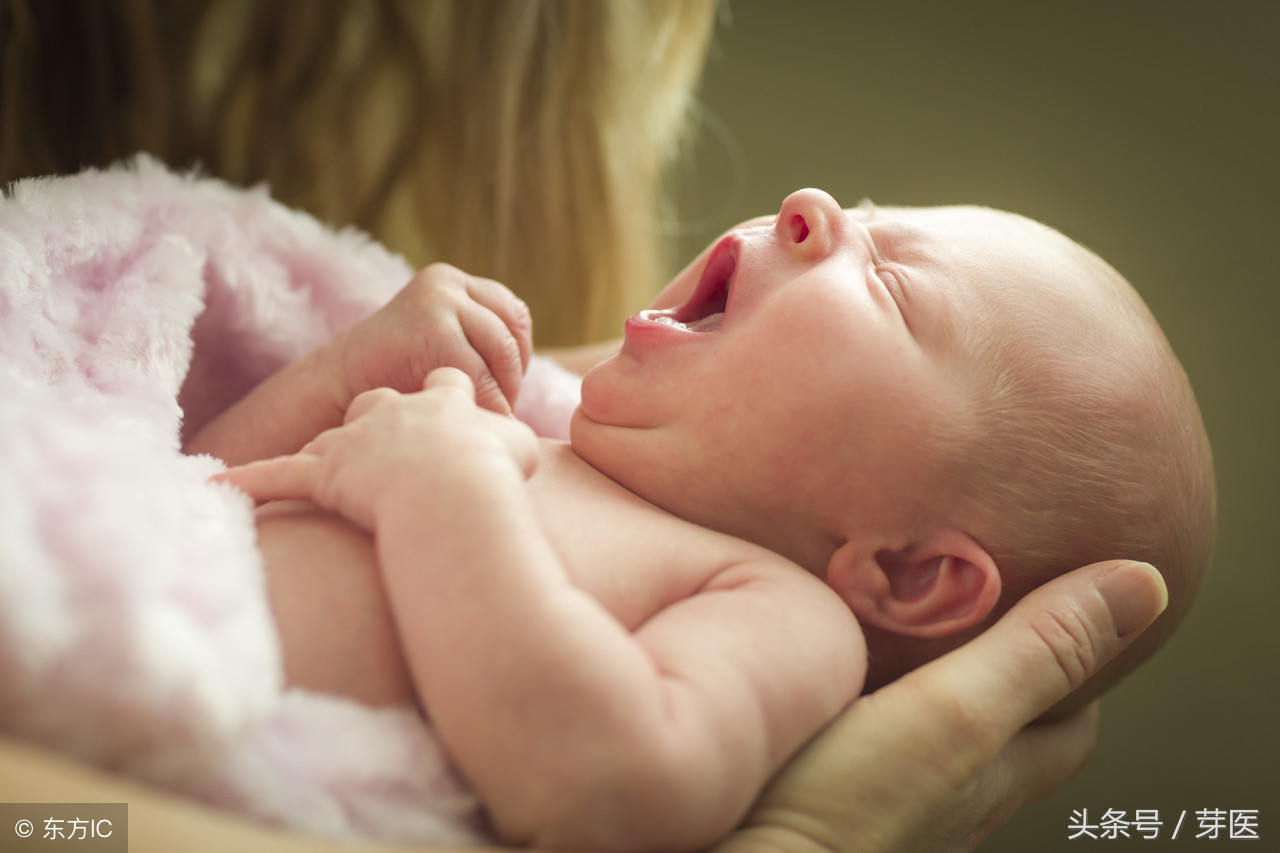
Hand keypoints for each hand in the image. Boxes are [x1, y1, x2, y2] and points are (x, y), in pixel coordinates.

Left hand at [216, 368, 538, 529]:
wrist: (453, 488)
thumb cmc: (493, 473)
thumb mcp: (519, 450)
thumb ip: (516, 441)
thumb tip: (528, 448)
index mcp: (443, 392)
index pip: (443, 380)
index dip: (447, 393)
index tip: (450, 404)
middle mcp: (395, 405)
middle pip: (378, 399)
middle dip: (379, 413)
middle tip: (384, 437)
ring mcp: (357, 436)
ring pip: (332, 434)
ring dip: (323, 447)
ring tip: (320, 460)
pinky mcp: (325, 472)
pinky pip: (281, 476)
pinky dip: (251, 483)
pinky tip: (218, 487)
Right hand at [334, 264, 532, 416]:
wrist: (332, 391)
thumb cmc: (390, 380)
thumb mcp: (439, 346)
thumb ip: (477, 343)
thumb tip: (536, 370)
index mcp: (452, 282)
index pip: (514, 316)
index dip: (516, 358)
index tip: (501, 390)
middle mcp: (447, 283)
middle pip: (513, 334)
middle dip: (511, 378)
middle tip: (496, 411)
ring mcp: (440, 301)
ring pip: (505, 354)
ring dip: (503, 393)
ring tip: (483, 419)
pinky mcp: (432, 328)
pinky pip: (483, 375)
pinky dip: (487, 406)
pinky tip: (471, 425)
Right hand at [713, 560, 1168, 852]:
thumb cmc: (843, 809)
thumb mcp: (954, 712)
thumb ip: (1036, 650)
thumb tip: (1146, 581)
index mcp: (991, 772)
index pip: (1069, 721)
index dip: (1078, 659)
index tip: (1063, 598)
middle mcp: (947, 798)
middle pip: (1001, 727)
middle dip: (1003, 663)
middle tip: (978, 596)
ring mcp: (883, 803)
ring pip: (929, 733)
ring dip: (929, 680)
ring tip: (900, 621)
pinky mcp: (819, 796)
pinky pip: (864, 740)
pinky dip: (865, 698)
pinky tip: (825, 674)